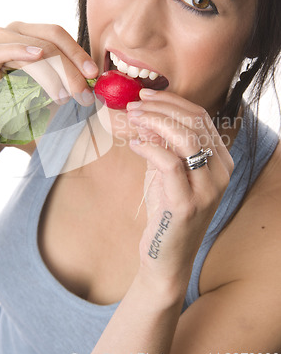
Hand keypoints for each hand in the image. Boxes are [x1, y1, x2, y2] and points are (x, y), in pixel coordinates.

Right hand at [0, 22, 98, 144]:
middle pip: (51, 41)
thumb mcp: (43, 91)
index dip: (79, 52)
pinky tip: (37, 57)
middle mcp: (10, 33)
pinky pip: (0, 51)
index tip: (94, 75)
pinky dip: (20, 51)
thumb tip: (95, 86)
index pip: (59, 35)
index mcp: (27, 35)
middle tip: (84, 93)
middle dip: (72, 68)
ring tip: (65, 97)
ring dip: (55, 73)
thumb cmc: (10, 106)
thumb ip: (64, 83)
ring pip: (34, 48)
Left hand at [127, 89, 233, 288]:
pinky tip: (133, 144)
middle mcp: (220, 173)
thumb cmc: (166, 211)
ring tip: (133, 118)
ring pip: (186, 137)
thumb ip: (161, 144)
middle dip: (161, 107)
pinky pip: (169, 163)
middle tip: (135, 104)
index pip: (201, 117)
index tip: (146, 95)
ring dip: (155, 121)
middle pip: (195, 122)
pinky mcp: (187, 204)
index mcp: (220, 162)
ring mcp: (207, 190)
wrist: (166, 258)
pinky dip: (148, 147)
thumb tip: (147, 114)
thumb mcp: (164, 172)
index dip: (172, 101)